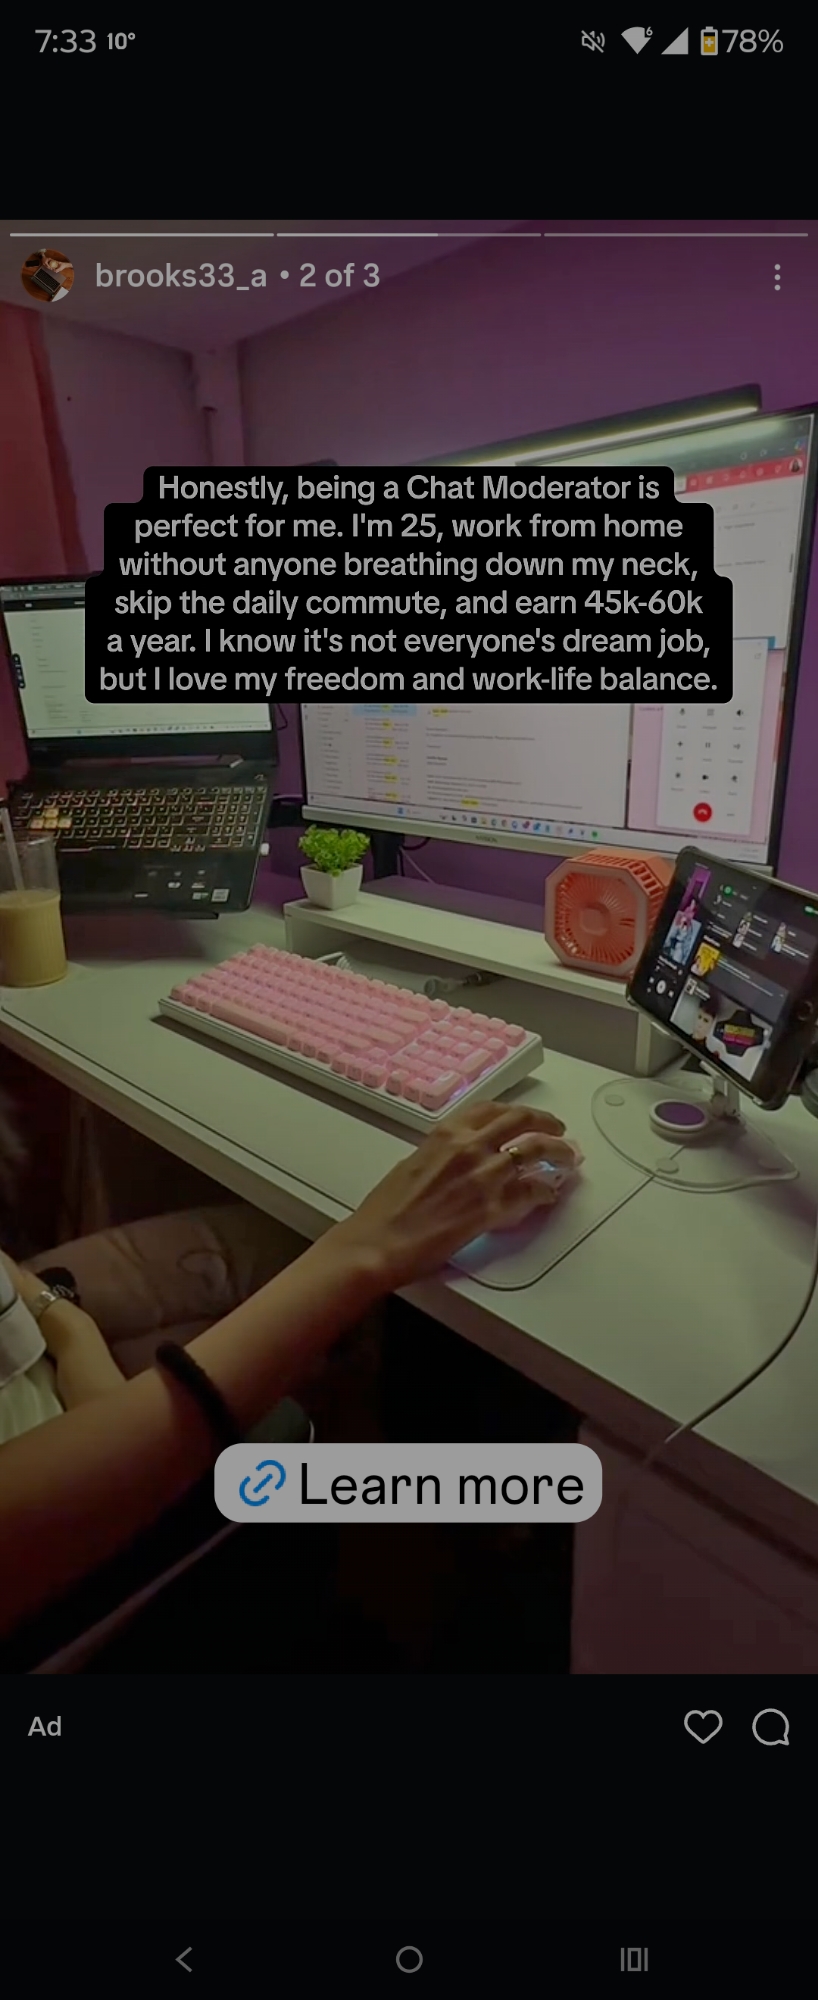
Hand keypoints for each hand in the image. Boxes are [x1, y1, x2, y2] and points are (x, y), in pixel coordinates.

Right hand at [341, 1101, 577, 1287]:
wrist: (378, 1242)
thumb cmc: (386, 1210)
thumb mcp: (413, 1163)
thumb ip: (442, 1155)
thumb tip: (460, 1160)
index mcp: (445, 1133)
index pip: (491, 1109)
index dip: (517, 1111)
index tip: (528, 1116)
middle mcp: (468, 1147)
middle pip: (521, 1122)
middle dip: (546, 1123)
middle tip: (559, 1130)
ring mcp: (484, 1177)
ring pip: (535, 1152)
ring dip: (558, 1153)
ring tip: (569, 1158)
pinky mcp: (493, 1209)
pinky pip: (532, 1193)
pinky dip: (545, 1192)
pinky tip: (548, 1195)